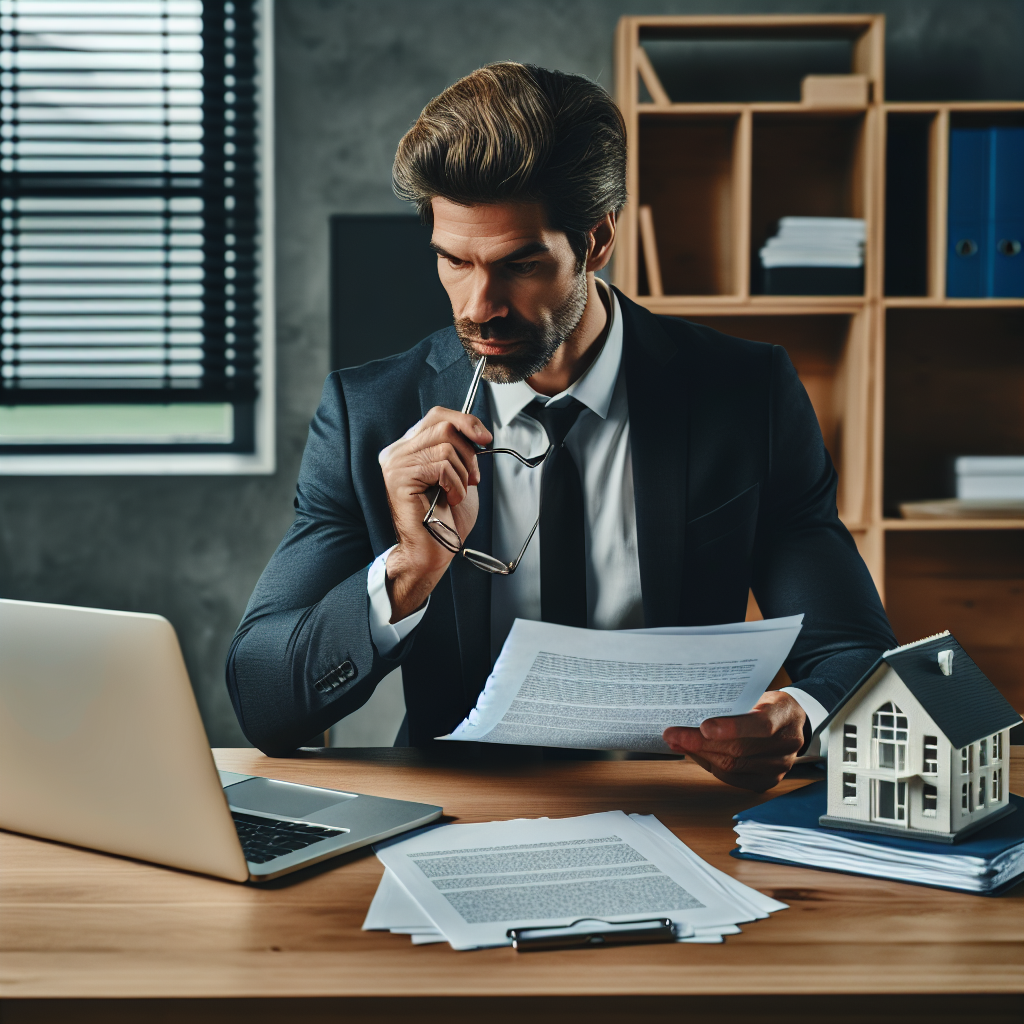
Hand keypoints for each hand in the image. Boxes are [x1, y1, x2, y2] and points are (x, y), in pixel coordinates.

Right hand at [378, 406, 492, 620]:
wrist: (432, 550)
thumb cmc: (445, 518)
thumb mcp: (458, 473)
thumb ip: (459, 448)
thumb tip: (476, 430)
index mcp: (409, 447)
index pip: (437, 415)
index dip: (465, 421)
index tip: (485, 437)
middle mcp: (397, 452)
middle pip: (443, 425)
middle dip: (469, 452)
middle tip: (471, 478)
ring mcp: (395, 463)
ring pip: (446, 446)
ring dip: (462, 473)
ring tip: (455, 493)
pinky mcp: (399, 477)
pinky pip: (441, 465)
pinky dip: (455, 484)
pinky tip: (449, 499)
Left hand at [662, 690, 806, 791]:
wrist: (792, 721)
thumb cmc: (766, 703)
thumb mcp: (754, 692)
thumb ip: (729, 702)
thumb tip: (689, 713)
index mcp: (785, 714)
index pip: (761, 724)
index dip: (732, 728)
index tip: (704, 726)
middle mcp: (787, 743)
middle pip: (740, 750)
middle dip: (701, 743)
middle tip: (673, 734)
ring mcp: (780, 766)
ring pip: (733, 767)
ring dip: (700, 755)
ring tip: (677, 742)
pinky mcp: (768, 780)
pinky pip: (733, 778)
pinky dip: (710, 765)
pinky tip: (694, 753)